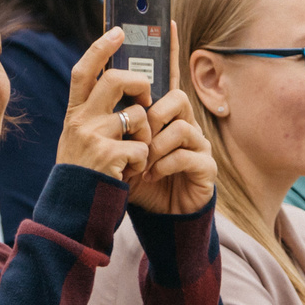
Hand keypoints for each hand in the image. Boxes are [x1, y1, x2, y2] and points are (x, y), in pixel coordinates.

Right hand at [57, 28, 159, 184]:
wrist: (74, 210)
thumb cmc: (85, 174)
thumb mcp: (80, 139)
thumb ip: (94, 114)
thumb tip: (120, 84)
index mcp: (74, 114)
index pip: (83, 71)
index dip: (100, 48)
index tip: (118, 31)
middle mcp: (80, 121)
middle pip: (117, 80)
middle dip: (141, 85)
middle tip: (147, 98)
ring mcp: (93, 137)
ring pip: (138, 114)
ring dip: (147, 134)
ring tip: (137, 153)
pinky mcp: (109, 156)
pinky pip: (143, 146)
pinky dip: (144, 161)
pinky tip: (132, 173)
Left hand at [128, 80, 216, 215]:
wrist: (160, 215)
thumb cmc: (141, 180)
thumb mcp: (124, 155)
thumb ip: (117, 134)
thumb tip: (97, 109)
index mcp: (171, 119)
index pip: (165, 89)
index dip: (148, 92)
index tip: (128, 107)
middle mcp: (189, 127)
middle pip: (178, 99)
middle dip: (153, 117)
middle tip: (136, 138)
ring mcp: (200, 146)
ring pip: (182, 128)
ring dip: (156, 147)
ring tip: (141, 163)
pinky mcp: (206, 167)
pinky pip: (185, 156)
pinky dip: (163, 166)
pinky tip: (150, 176)